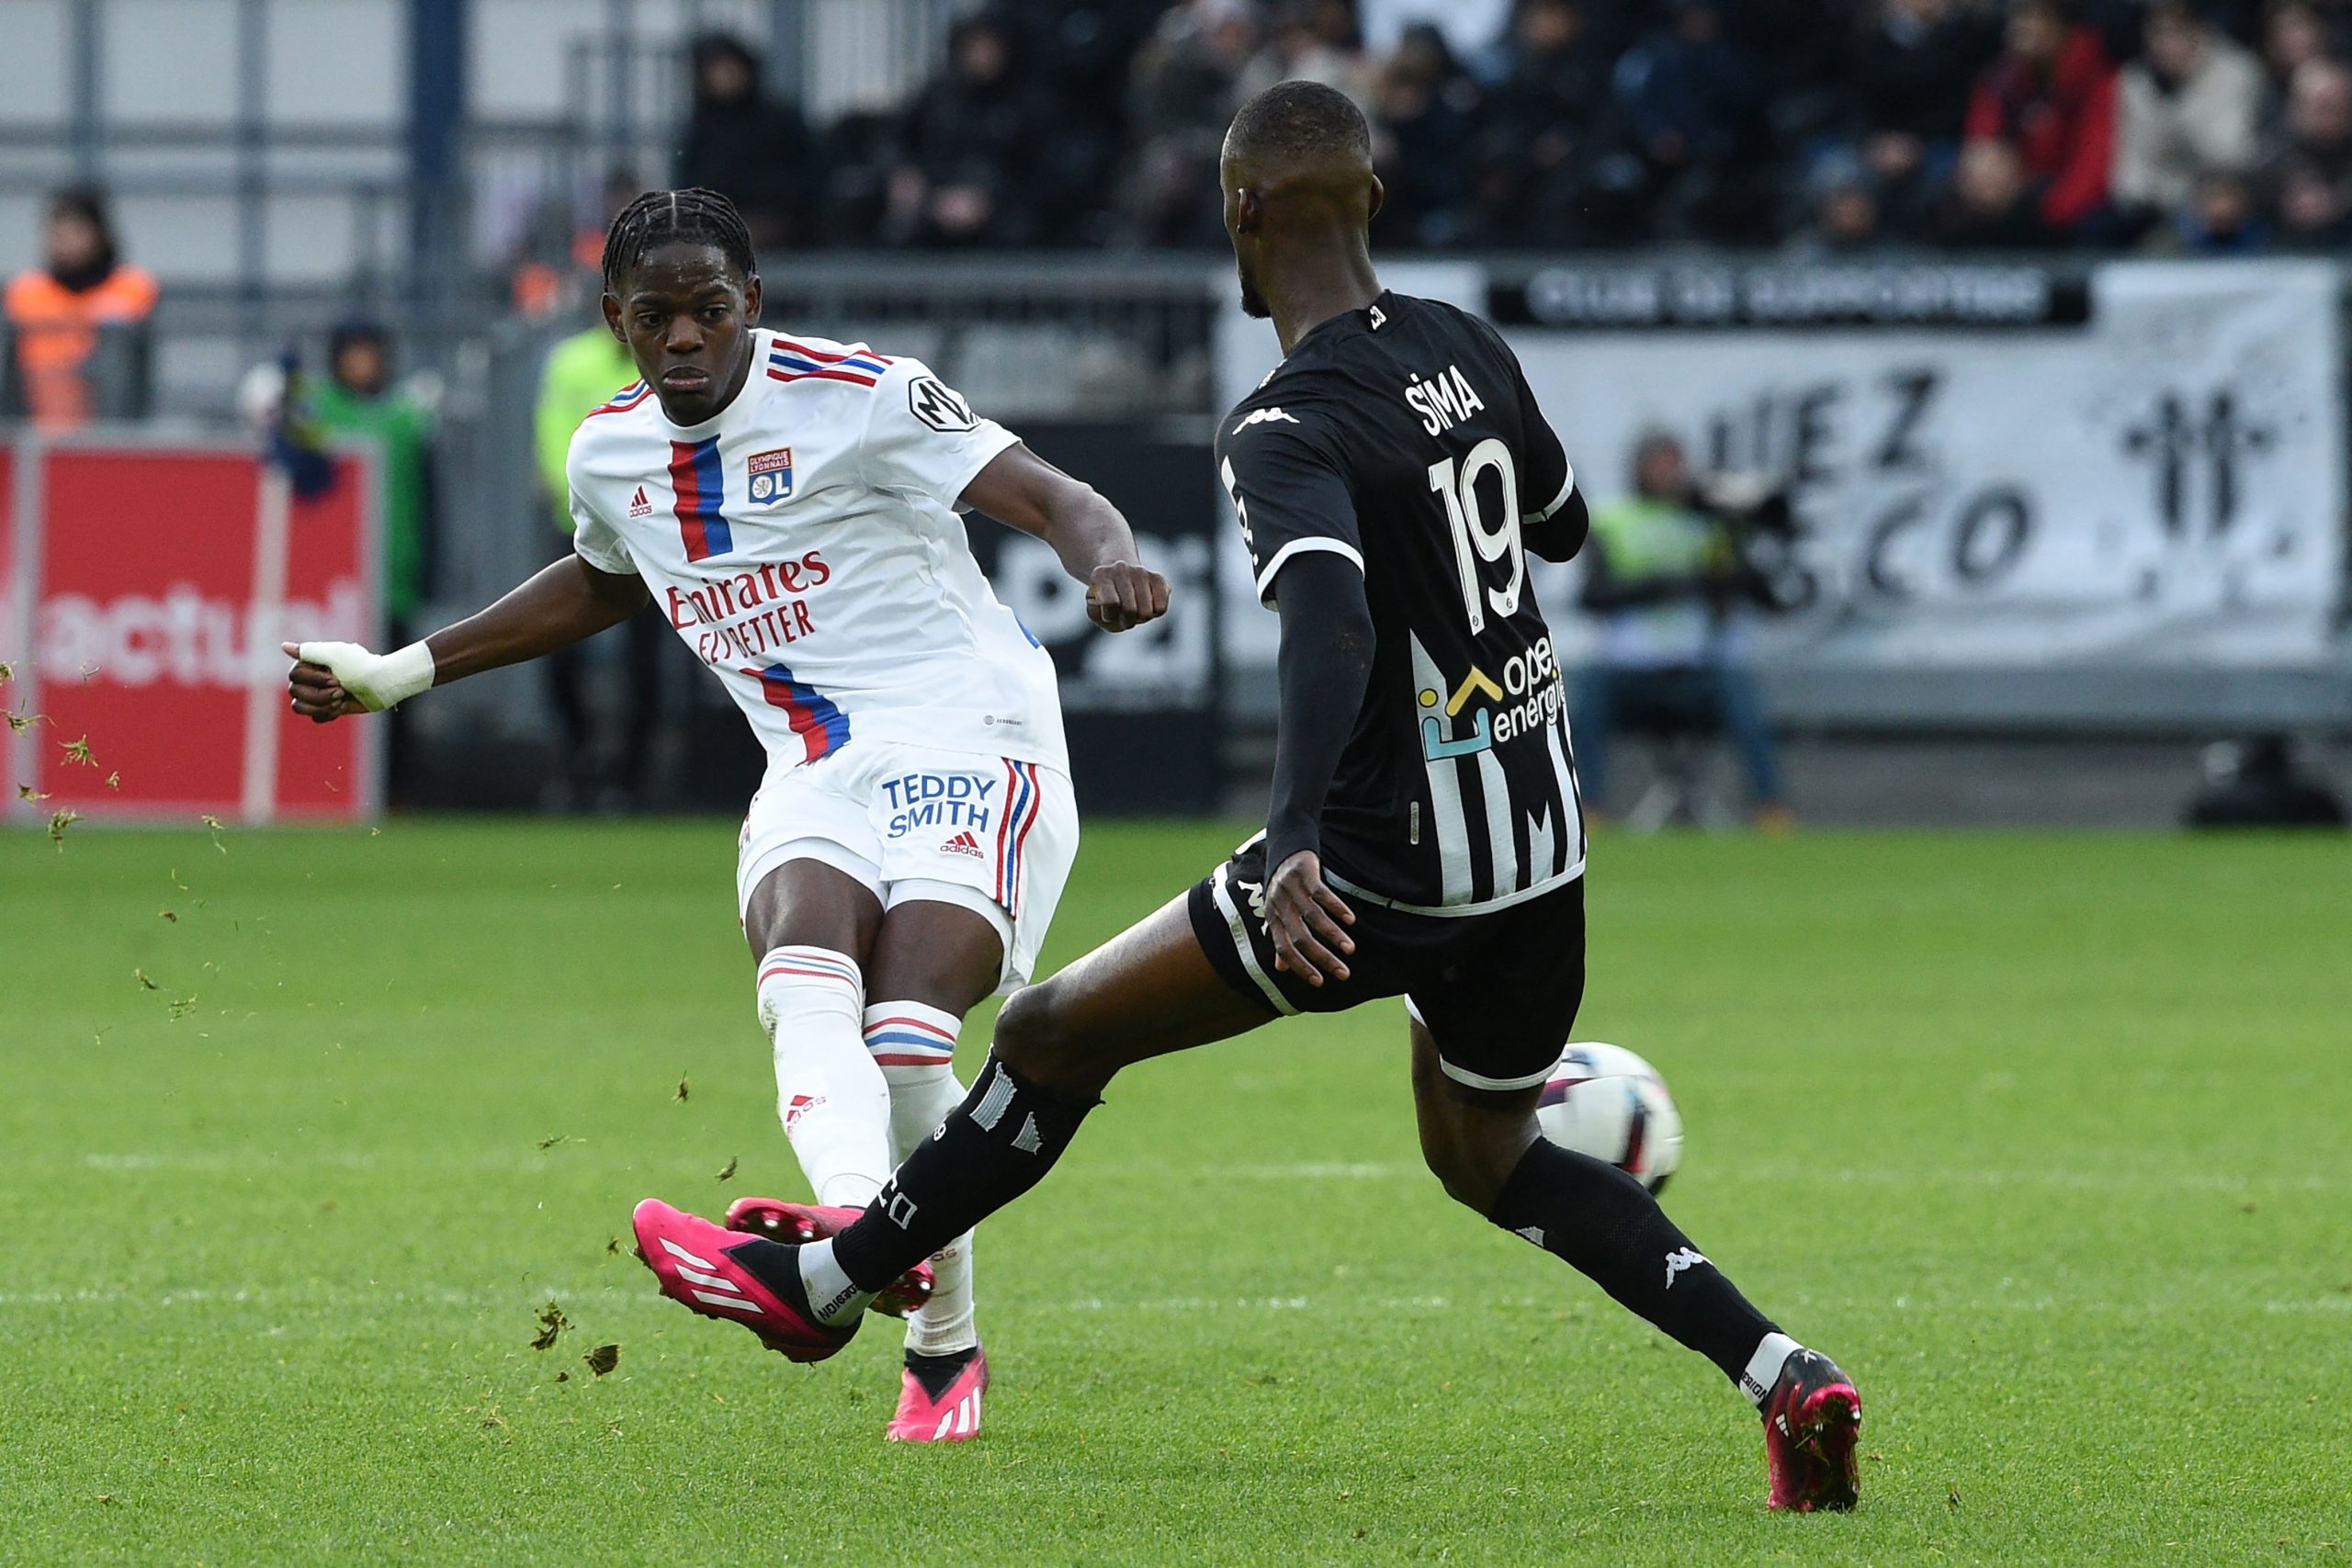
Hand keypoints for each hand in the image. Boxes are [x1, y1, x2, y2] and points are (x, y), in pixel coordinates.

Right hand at [282, 640, 432, 720]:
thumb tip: (283, 646)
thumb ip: (308, 651)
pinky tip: (343, 707)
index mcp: (311, 663)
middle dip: (320, 695)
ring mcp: (320, 694)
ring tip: (341, 700)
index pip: (294, 677)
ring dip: (322, 705)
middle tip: (341, 691)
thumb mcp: (335, 654)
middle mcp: (312, 678)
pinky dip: (329, 714)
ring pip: (301, 707)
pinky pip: (316, 718)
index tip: (334, 678)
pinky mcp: (330, 708)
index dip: (314, 681)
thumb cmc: (361, 666)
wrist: (383, 684)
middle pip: (296, 693)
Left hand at [1086, 560, 1170, 632]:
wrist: (1120, 577)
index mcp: (1100, 575)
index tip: (1107, 613)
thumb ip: (1095, 613)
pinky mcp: (1158, 578)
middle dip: (1126, 620)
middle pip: (1130, 610)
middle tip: (1123, 615)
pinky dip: (1154, 613)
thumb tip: (1111, 604)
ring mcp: (1141, 572)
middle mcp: (1121, 569)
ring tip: (1134, 609)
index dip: (1109, 616)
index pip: (1110, 603)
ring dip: (1140, 618)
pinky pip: (1161, 608)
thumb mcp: (1094, 609)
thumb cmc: (1106, 600)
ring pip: (1147, 612)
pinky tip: (1146, 604)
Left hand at [1265, 849, 1355, 986]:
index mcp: (1273, 919)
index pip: (1284, 949)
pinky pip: (1321, 894)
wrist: (1283, 847)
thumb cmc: (1283, 887)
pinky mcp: (1304, 874)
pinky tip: (1351, 920)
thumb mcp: (1277, 913)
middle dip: (1322, 958)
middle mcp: (1280, 906)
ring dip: (1333, 936)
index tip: (1319, 982)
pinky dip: (1337, 907)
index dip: (1300, 966)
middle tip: (1343, 974)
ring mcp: (1291, 889)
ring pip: (1313, 917)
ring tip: (1350, 950)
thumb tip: (1281, 969)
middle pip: (1301, 938)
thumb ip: (1281, 939)